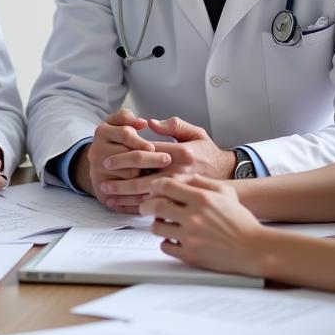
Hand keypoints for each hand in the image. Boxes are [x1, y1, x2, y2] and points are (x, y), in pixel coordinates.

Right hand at [74, 108, 166, 209]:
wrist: (101, 165)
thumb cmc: (118, 139)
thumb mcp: (118, 123)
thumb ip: (127, 117)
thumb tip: (143, 122)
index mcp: (102, 131)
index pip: (124, 134)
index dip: (140, 141)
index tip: (154, 147)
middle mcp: (96, 152)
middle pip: (126, 157)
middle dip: (149, 159)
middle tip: (166, 159)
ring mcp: (97, 172)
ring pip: (127, 175)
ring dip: (147, 176)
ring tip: (163, 174)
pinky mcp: (101, 191)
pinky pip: (125, 193)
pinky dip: (140, 193)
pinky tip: (154, 190)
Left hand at [96, 116, 234, 211]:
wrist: (231, 178)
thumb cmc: (210, 154)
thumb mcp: (197, 133)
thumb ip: (174, 125)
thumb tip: (150, 123)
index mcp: (182, 153)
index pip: (147, 154)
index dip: (125, 157)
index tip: (108, 161)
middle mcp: (181, 173)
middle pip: (143, 178)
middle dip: (121, 182)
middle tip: (103, 182)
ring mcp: (183, 193)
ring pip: (148, 197)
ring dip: (126, 198)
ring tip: (110, 197)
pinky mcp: (185, 207)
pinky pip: (158, 210)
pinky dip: (140, 211)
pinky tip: (127, 209)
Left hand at [139, 174, 268, 275]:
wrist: (253, 247)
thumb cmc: (240, 219)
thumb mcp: (225, 192)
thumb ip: (201, 181)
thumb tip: (179, 178)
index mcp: (202, 199)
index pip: (166, 185)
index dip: (155, 185)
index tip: (153, 189)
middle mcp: (194, 217)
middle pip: (156, 206)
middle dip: (146, 205)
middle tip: (146, 207)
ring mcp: (191, 237)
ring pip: (157, 227)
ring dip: (156, 223)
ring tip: (162, 222)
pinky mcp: (190, 255)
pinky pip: (165, 246)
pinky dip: (165, 242)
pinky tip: (172, 238)